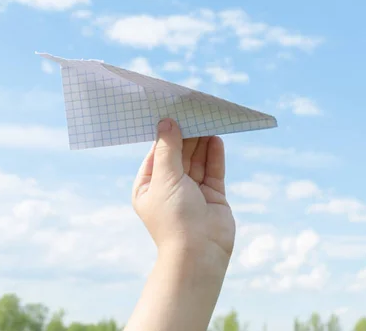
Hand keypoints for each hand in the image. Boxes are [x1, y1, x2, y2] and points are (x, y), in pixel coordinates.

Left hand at [132, 118, 235, 262]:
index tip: (172, 111)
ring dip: (201, 141)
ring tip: (207, 118)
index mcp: (149, 187)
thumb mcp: (165, 178)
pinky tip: (216, 137)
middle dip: (186, 135)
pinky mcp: (213, 196)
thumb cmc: (174, 217)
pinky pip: (213, 170)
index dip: (164, 134)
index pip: (156, 153)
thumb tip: (167, 122)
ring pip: (197, 160)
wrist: (199, 253)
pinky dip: (214, 154)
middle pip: (179, 154)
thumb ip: (168, 149)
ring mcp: (192, 192)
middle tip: (193, 111)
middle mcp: (170, 188)